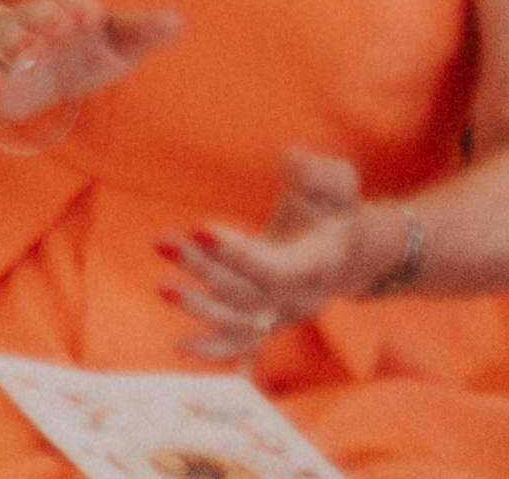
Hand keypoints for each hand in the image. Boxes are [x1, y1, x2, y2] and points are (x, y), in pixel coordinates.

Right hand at [0, 0, 179, 127]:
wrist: (11, 68)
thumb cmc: (73, 54)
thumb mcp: (110, 47)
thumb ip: (140, 33)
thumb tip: (176, 20)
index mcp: (66, 15)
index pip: (75, 4)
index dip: (81, 9)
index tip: (91, 17)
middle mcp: (32, 26)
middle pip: (35, 15)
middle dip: (46, 19)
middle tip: (60, 28)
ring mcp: (4, 49)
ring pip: (6, 40)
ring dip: (17, 43)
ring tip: (28, 54)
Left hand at [168, 151, 375, 359]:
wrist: (347, 251)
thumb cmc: (331, 211)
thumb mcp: (334, 184)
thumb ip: (315, 173)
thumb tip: (293, 158)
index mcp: (318, 264)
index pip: (278, 269)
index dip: (240, 254)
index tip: (200, 228)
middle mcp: (300, 298)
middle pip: (249, 294)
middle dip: (204, 270)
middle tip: (162, 242)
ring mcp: (282, 315)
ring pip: (240, 321)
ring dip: (199, 307)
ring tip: (160, 286)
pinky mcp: (266, 323)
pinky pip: (241, 344)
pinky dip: (213, 350)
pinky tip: (177, 346)